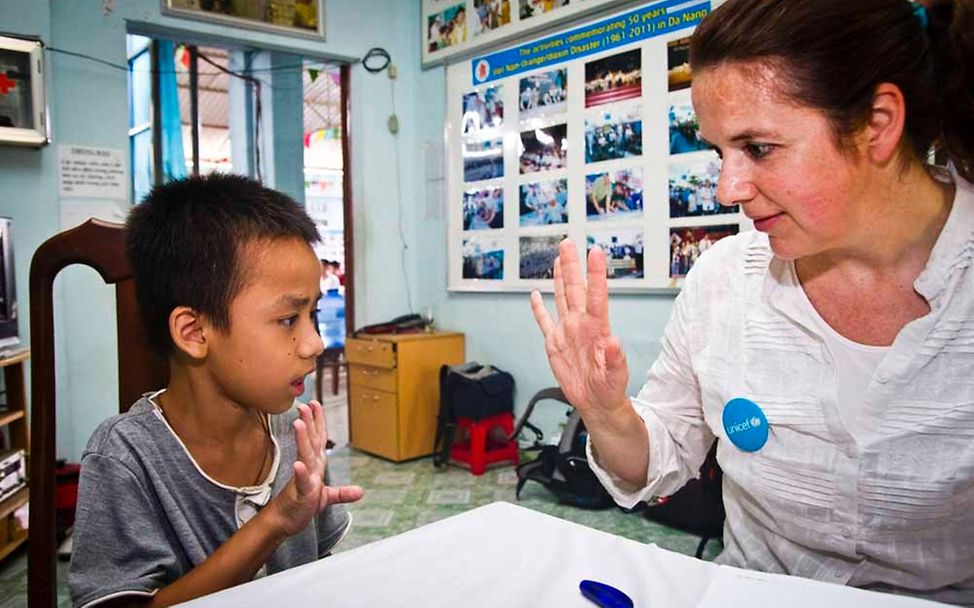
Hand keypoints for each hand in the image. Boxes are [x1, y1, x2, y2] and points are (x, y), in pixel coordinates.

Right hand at [269, 401, 362, 536]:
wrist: (285, 522)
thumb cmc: (301, 505)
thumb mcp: (327, 498)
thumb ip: (342, 493)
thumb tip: (361, 492)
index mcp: (316, 465)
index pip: (318, 439)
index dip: (318, 421)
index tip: (315, 403)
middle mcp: (310, 468)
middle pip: (311, 442)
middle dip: (308, 422)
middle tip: (304, 405)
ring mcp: (305, 479)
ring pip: (305, 456)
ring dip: (303, 440)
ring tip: (299, 423)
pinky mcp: (301, 493)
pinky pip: (302, 482)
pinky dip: (301, 473)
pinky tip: (298, 465)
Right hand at [530, 240, 629, 420]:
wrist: (596, 403)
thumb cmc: (610, 389)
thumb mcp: (615, 375)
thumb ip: (615, 358)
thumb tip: (613, 341)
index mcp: (597, 329)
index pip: (596, 295)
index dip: (595, 274)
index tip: (595, 252)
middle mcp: (581, 325)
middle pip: (575, 288)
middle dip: (571, 265)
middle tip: (569, 243)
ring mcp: (567, 331)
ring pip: (562, 298)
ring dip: (559, 277)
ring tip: (559, 258)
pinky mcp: (555, 343)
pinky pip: (545, 321)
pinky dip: (539, 309)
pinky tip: (536, 294)